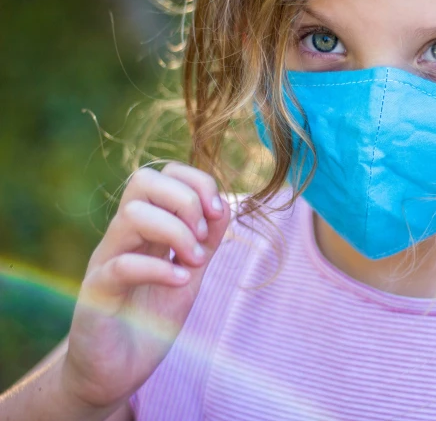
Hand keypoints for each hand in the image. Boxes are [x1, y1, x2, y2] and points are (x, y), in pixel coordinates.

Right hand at [61, 163, 230, 406]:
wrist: (114, 375)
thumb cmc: (149, 324)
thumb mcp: (188, 276)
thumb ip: (204, 244)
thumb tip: (225, 207)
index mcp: (145, 229)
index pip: (164, 175)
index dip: (196, 182)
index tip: (218, 214)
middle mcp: (122, 237)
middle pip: (144, 180)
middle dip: (186, 199)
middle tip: (202, 237)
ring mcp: (106, 262)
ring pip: (133, 215)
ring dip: (176, 232)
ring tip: (194, 262)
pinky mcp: (96, 294)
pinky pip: (122, 265)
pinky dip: (159, 268)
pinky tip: (180, 281)